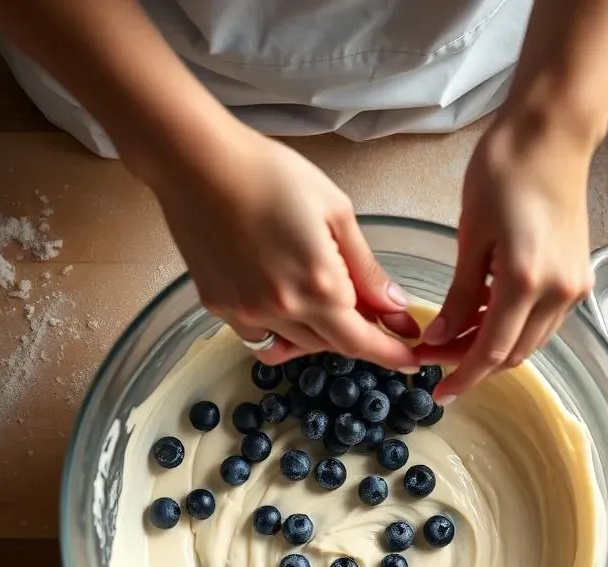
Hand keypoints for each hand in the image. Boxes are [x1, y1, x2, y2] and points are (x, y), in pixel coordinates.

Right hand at [152, 128, 419, 367]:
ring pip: (297, 346)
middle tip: (373, 315)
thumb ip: (366, 268)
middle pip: (332, 345)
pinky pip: (260, 337)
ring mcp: (247, 314)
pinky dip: (280, 330)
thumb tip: (394, 307)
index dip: (391, 355)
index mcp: (319, 286)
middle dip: (357, 336)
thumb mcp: (335, 212)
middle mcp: (284, 310)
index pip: (363, 340)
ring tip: (323, 299)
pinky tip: (283, 302)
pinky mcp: (220, 309)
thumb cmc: (269, 174)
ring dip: (320, 333)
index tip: (410, 362)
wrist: (196, 163)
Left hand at [421, 110, 595, 399]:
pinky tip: (483, 315)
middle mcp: (558, 291)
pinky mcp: (577, 276)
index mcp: (526, 281)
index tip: (439, 390)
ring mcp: (573, 286)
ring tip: (453, 337)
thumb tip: (440, 335)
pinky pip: (542, 321)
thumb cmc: (507, 168)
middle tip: (434, 357)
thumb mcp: (471, 235)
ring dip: (492, 347)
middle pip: (512, 353)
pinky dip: (512, 327)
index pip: (491, 350)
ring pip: (529, 341)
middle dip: (472, 363)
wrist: (552, 132)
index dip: (463, 376)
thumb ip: (459, 295)